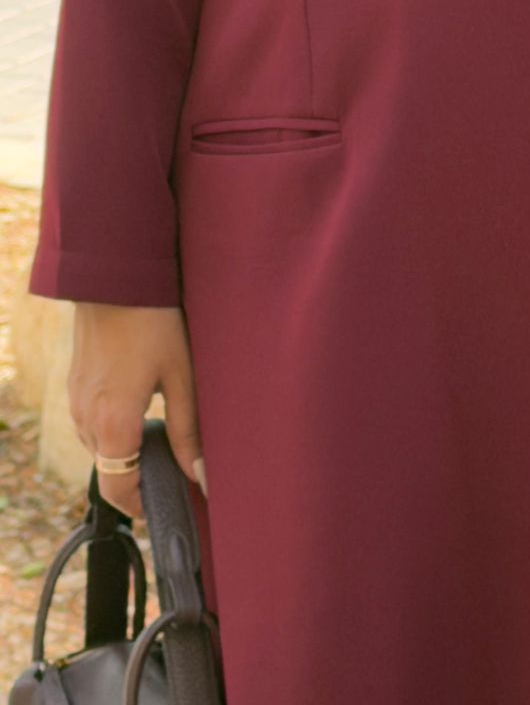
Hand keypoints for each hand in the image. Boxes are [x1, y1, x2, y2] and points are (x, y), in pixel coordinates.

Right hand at [68, 303, 205, 517]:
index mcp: (112, 424)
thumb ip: (188, 430)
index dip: (142, 505)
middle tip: (177, 468)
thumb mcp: (181, 376)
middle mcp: (85, 419)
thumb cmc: (154, 323)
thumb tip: (200, 475)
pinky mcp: (75, 383)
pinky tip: (144, 403)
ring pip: (100, 445)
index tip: (170, 504)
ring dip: (126, 449)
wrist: (115, 278)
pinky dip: (115, 426)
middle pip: (109, 469)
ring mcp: (75, 400)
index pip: (117, 490)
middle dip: (139, 475)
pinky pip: (92, 421)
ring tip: (166, 433)